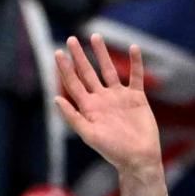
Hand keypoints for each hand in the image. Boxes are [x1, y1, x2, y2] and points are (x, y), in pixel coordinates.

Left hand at [53, 34, 160, 177]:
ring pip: (109, 70)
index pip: (73, 82)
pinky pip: (136, 77)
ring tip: (96, 37)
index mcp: (89, 107)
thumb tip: (55, 98)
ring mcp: (119, 97)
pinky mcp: (137, 98)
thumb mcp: (89, 135)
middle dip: (79, 56)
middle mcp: (102, 98)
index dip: (65, 68)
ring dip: (102, 54)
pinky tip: (134, 48)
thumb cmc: (113, 151)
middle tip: (71, 40)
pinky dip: (136, 63)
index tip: (58, 52)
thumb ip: (72, 117)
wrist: (139, 159)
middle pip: (88, 72)